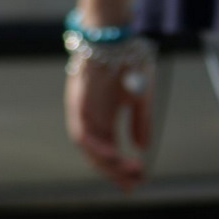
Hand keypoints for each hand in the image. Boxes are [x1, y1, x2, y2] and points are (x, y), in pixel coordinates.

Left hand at [65, 56, 153, 192]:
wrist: (116, 36)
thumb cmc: (129, 62)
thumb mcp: (142, 99)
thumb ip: (141, 123)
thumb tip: (143, 148)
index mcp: (107, 118)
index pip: (113, 151)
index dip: (124, 169)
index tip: (139, 181)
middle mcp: (93, 119)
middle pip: (100, 154)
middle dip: (118, 171)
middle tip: (137, 181)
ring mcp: (83, 112)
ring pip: (89, 148)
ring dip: (107, 163)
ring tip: (127, 170)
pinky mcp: (76, 103)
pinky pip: (80, 131)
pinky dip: (93, 146)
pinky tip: (110, 154)